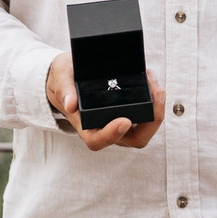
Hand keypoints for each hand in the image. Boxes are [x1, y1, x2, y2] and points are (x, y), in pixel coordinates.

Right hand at [46, 56, 162, 151]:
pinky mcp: (129, 112)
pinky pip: (146, 114)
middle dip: (151, 122)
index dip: (112, 134)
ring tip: (155, 84)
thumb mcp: (60, 77)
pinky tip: (150, 80)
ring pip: (144, 128)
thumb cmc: (64, 80)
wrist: (69, 76)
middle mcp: (105, 128)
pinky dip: (153, 100)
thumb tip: (71, 104)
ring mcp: (119, 122)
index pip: (98, 140)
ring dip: (156, 110)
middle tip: (157, 94)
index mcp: (85, 126)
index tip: (124, 120)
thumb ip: (64, 89)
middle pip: (132, 138)